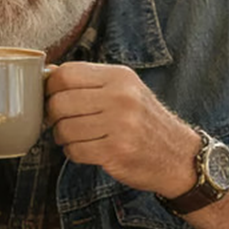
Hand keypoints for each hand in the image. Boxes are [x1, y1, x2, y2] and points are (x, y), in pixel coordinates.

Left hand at [46, 62, 199, 194]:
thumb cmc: (145, 121)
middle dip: (53, 115)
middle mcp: (121, 97)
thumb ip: (91, 81)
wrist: (180, 156)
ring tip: (75, 137)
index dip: (51, 87)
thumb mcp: (126, 90)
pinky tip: (86, 150)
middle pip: (60, 102)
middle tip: (61, 121)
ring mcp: (120, 125)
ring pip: (64, 129)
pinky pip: (74, 150)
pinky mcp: (116, 151)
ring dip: (62, 137)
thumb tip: (48, 72)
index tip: (52, 97)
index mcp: (120, 76)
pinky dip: (73, 152)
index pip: (66, 74)